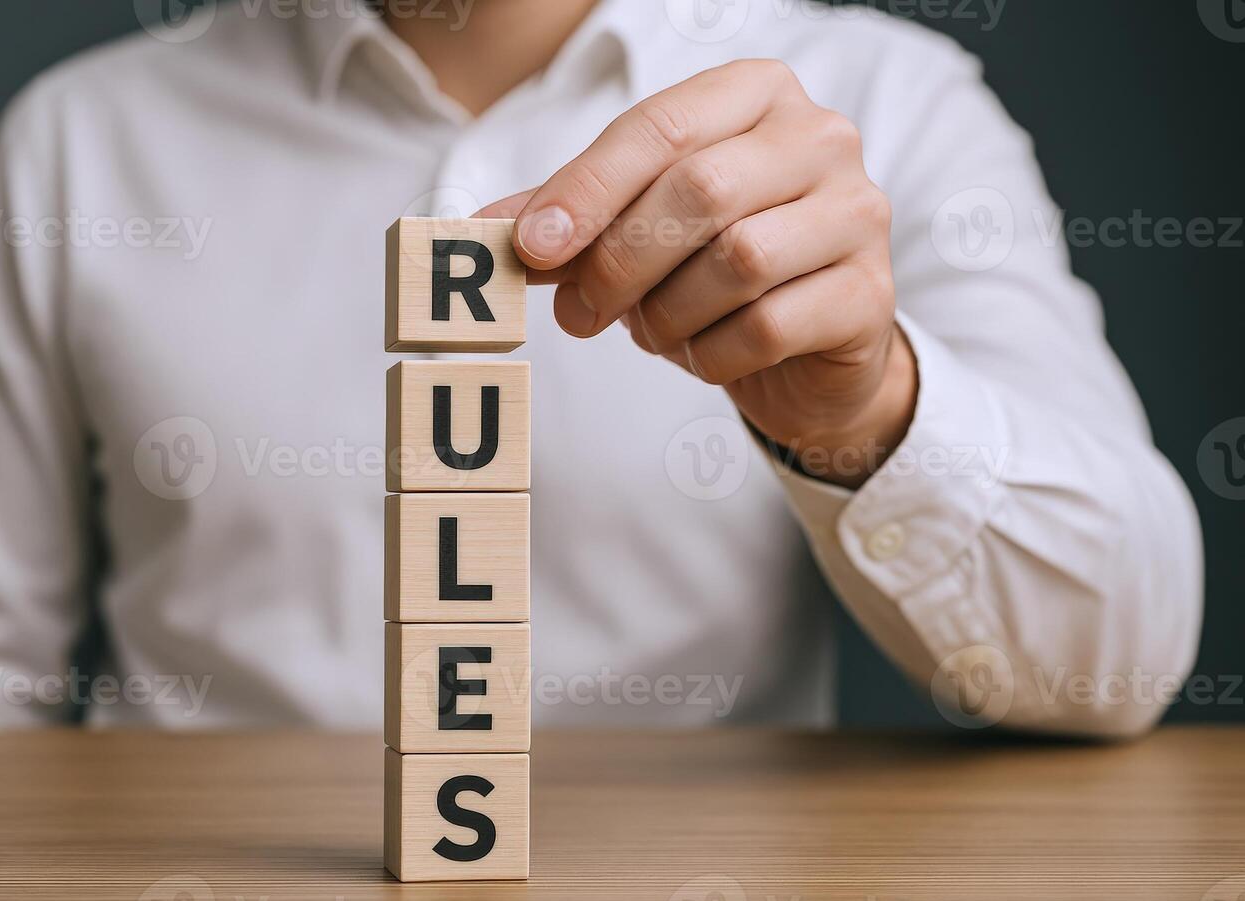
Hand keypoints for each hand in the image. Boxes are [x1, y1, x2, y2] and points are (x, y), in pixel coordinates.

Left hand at [479, 60, 915, 487]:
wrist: (807, 347)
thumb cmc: (713, 270)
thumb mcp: (636, 230)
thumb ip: (568, 220)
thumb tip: (480, 233)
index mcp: (755, 95)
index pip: (661, 128)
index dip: (587, 190)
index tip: (531, 248)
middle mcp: (820, 137)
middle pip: (701, 191)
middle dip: (621, 262)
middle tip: (577, 315)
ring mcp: (857, 212)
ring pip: (738, 261)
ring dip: (668, 314)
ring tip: (651, 332)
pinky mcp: (870, 294)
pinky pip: (768, 327)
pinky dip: (713, 354)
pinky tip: (704, 354)